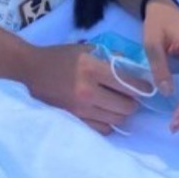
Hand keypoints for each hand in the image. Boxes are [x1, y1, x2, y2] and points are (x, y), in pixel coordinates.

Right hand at [19, 44, 140, 134]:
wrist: (31, 70)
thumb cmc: (59, 56)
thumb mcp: (85, 48)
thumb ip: (109, 55)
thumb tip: (130, 63)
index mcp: (93, 69)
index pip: (128, 83)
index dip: (143, 87)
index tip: (147, 87)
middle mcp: (89, 91)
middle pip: (126, 106)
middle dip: (134, 102)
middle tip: (132, 96)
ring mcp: (81, 109)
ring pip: (116, 120)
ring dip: (122, 113)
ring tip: (120, 105)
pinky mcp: (74, 119)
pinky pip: (102, 128)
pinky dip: (109, 122)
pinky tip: (106, 113)